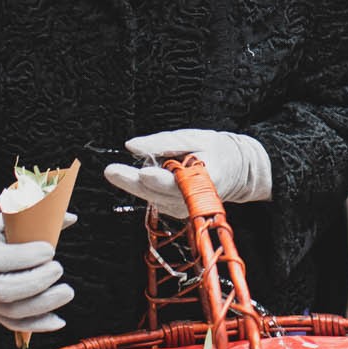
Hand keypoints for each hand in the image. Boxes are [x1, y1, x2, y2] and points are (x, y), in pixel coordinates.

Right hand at [0, 210, 73, 332]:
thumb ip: (34, 219)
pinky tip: (58, 321)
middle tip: (58, 269)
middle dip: (37, 282)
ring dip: (43, 306)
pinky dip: (37, 325)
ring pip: (10, 311)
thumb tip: (71, 217)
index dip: (26, 257)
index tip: (49, 249)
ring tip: (66, 292)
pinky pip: (12, 324)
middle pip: (4, 290)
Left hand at [103, 129, 272, 216]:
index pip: (179, 182)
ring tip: (118, 170)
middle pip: (159, 193)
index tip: (143, 172)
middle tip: (112, 171)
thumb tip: (132, 146)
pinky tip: (140, 176)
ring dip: (134, 184)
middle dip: (132, 182)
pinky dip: (146, 187)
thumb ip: (163, 142)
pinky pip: (155, 198)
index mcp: (207, 180)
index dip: (160, 179)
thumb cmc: (215, 149)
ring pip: (152, 198)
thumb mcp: (193, 137)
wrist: (236, 170)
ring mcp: (185, 209)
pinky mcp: (177, 211)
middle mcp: (195, 200)